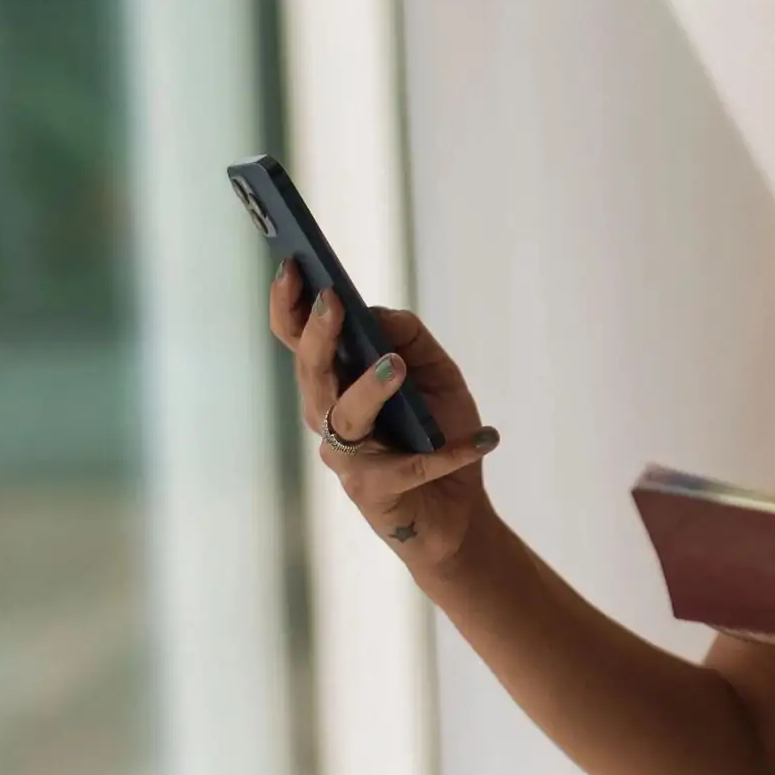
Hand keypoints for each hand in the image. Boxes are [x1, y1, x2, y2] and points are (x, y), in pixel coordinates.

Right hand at [269, 263, 500, 565]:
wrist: (457, 509)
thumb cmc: (437, 434)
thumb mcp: (436, 374)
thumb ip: (409, 338)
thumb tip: (378, 315)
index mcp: (336, 381)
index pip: (298, 338)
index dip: (289, 304)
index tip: (291, 265)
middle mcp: (328, 416)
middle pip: (311, 372)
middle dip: (319, 335)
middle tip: (334, 302)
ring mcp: (346, 457)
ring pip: (344, 415)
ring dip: (369, 388)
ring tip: (395, 364)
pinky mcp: (372, 493)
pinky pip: (409, 467)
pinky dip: (451, 452)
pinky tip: (486, 438)